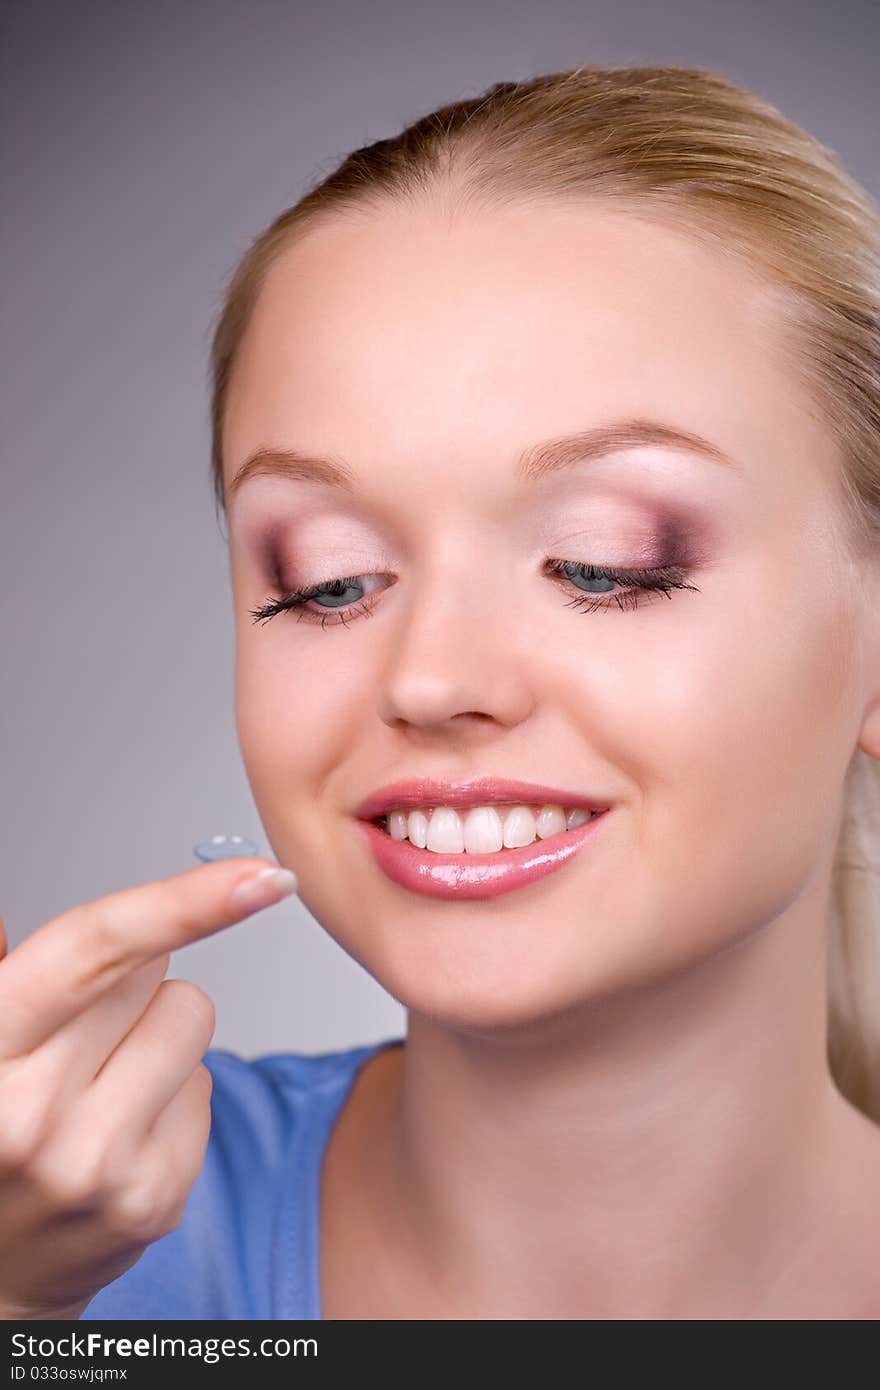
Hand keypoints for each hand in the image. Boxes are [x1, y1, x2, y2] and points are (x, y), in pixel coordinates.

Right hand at [0, 859, 295, 1318]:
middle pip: (156, 973)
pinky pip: (206, 1082)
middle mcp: (32, 1115)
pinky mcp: (156, 1198)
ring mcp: (99, 1166)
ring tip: (100, 1080)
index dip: (183, 901)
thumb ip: (15, 965)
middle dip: (131, 978)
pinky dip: (172, 1091)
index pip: (92, 952)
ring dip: (158, 1029)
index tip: (259, 876)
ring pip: (194, 1016)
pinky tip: (121, 1128)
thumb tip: (42, 904)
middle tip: (80, 1034)